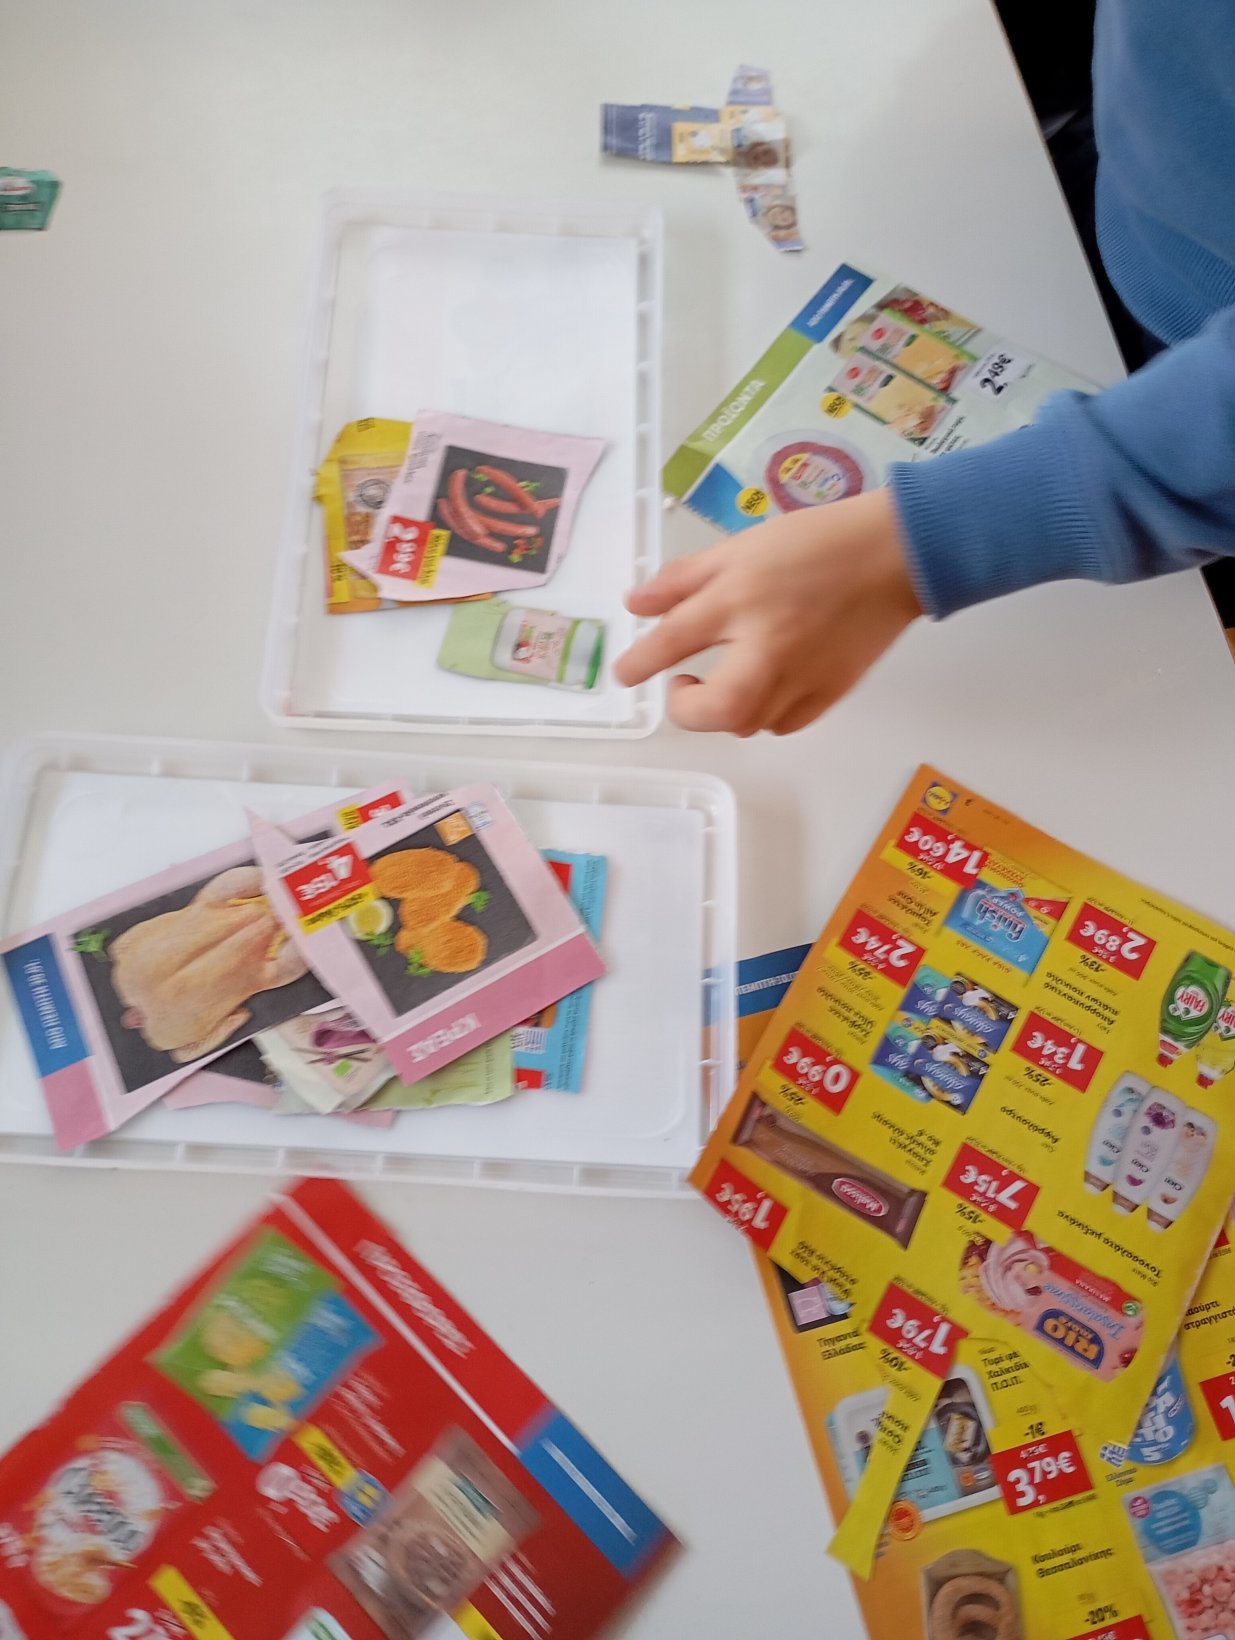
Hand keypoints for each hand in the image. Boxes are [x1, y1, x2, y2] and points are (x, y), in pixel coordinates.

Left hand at [614, 490, 921, 734]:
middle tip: (684, 685)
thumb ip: (684, 579)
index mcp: (740, 600)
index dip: (640, 662)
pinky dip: (765, 715)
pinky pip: (786, 723)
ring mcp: (804, 674)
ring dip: (725, 710)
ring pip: (750, 722)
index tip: (625, 675)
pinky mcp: (832, 691)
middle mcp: (768, 646)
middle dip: (688, 708)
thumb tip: (636, 604)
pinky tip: (764, 689)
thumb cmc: (816, 541)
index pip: (674, 640)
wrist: (895, 554)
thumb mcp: (740, 547)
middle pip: (718, 707)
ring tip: (725, 680)